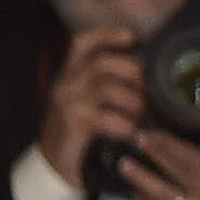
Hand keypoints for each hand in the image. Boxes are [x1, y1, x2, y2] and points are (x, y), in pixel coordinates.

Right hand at [32, 29, 149, 194]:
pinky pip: (107, 118)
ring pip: (108, 88)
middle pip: (104, 63)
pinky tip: (130, 133)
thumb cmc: (77, 130)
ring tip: (140, 116)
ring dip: (133, 103)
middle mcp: (66, 83)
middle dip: (133, 74)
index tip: (132, 38)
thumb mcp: (87, 100)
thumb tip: (145, 75)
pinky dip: (125, 126)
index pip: (83, 42)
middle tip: (146, 93)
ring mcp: (68, 102)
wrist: (54, 164)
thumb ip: (107, 83)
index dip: (107, 35)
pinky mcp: (73, 124)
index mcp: (69, 73)